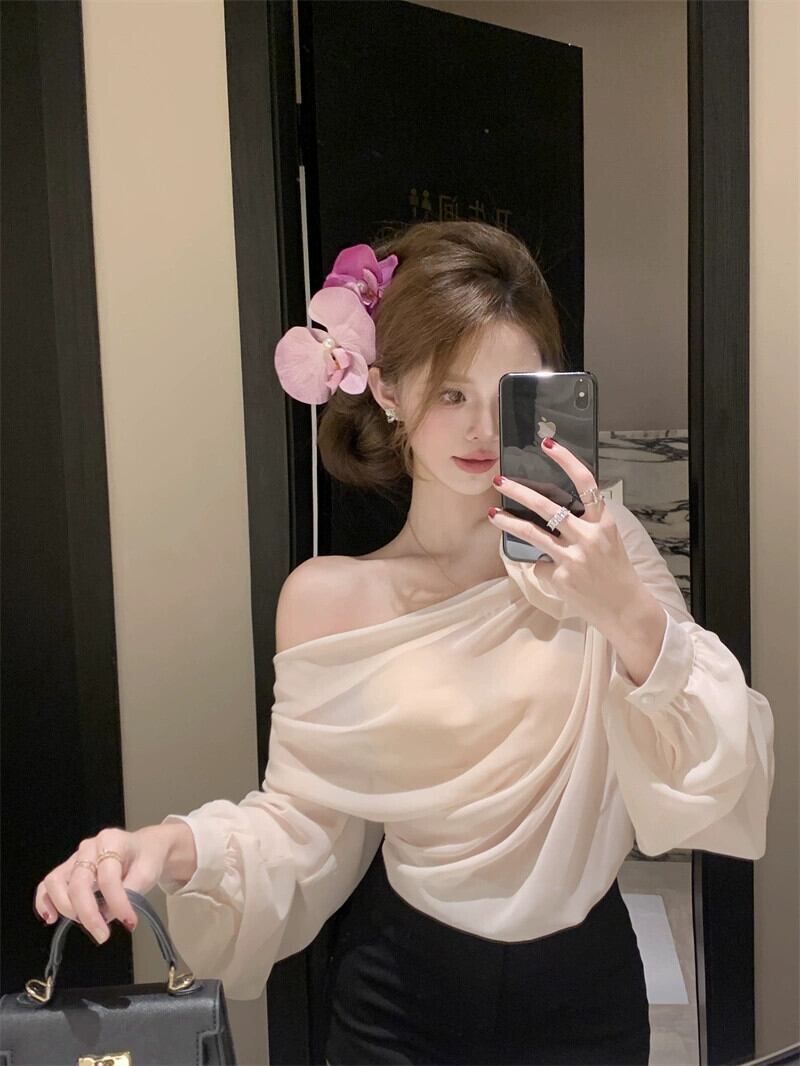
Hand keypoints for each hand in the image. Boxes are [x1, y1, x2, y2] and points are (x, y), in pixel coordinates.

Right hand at [32, 824, 180, 943]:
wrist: (144, 848)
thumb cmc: (146, 859)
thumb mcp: (148, 872)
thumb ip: (130, 892)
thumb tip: (106, 915)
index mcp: (112, 842)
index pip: (109, 877)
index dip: (117, 903)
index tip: (129, 922)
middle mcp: (89, 848)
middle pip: (79, 883)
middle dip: (88, 914)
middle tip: (103, 935)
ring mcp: (74, 858)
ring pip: (56, 882)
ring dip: (66, 908)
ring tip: (84, 924)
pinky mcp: (66, 870)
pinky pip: (47, 885)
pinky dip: (44, 902)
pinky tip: (52, 918)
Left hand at [489, 436, 647, 631]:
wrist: (625, 609)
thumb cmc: (614, 571)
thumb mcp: (607, 540)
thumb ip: (585, 524)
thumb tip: (549, 512)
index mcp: (604, 522)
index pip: (586, 483)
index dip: (566, 460)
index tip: (547, 444)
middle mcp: (589, 536)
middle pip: (548, 507)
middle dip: (520, 492)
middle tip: (500, 480)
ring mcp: (574, 557)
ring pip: (533, 534)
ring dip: (509, 522)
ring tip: (492, 514)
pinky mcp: (562, 577)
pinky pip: (540, 566)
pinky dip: (543, 568)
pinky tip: (557, 578)